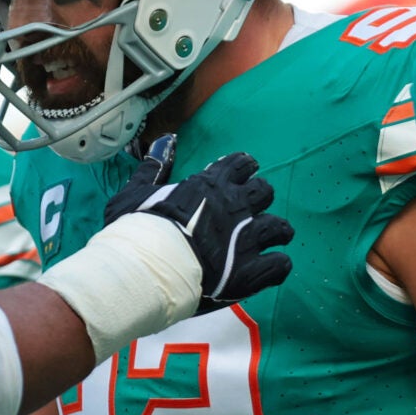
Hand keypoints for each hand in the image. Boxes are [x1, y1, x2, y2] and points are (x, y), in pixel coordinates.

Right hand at [104, 148, 292, 309]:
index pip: (241, 164)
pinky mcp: (251, 273)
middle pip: (265, 192)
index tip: (239, 177)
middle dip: (260, 199)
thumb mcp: (135, 192)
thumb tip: (165, 141)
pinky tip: (268, 269)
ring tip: (270, 240)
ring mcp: (246, 240)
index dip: (243, 169)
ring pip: (280, 227)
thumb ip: (154, 168)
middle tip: (250, 211)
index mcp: (211, 185)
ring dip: (276, 232)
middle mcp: (235, 207)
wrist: (146, 268)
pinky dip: (277, 266)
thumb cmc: (137, 231)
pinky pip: (280, 265)